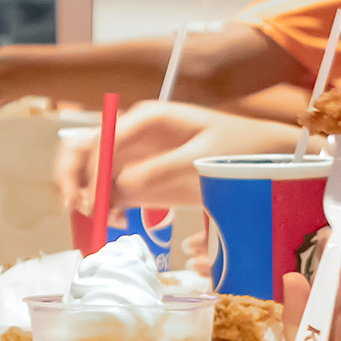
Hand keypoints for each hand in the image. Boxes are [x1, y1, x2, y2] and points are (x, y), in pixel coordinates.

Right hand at [56, 102, 303, 215]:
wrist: (267, 156)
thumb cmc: (240, 149)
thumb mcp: (203, 160)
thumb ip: (160, 172)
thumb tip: (118, 188)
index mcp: (147, 118)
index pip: (102, 140)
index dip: (89, 170)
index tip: (92, 203)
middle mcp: (134, 133)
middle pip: (85, 149)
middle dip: (73, 179)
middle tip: (79, 210)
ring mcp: (136, 155)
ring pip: (91, 171)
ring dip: (86, 195)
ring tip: (101, 221)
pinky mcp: (142, 177)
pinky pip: (110, 190)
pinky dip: (105, 207)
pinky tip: (117, 222)